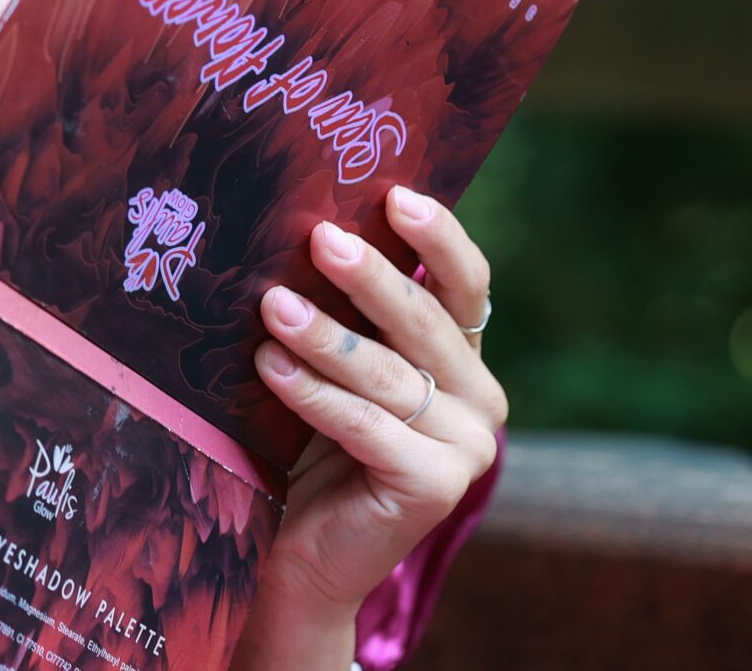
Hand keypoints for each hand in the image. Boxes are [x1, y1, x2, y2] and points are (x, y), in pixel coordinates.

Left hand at [231, 185, 505, 669]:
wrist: (303, 554)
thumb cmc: (310, 445)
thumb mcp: (335, 366)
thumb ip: (346, 312)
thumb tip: (309, 225)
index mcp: (462, 359)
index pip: (466, 284)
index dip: (438, 237)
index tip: (396, 196)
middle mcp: (481, 399)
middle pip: (425, 321)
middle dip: (370, 277)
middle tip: (319, 238)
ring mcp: (467, 448)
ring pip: (388, 374)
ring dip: (325, 335)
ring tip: (272, 305)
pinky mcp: (436, 487)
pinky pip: (367, 426)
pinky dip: (314, 395)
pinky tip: (270, 367)